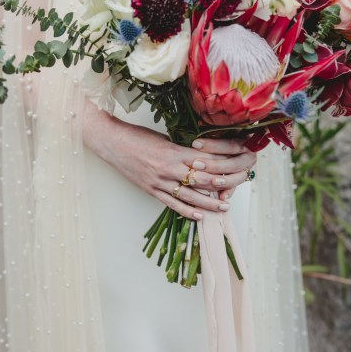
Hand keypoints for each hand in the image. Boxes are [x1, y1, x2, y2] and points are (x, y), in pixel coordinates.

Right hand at [82, 101, 253, 220]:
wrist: (113, 142)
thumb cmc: (137, 137)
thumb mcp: (164, 138)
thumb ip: (182, 149)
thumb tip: (200, 155)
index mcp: (175, 151)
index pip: (206, 160)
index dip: (223, 164)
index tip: (237, 166)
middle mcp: (170, 167)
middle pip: (203, 179)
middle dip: (222, 186)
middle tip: (236, 190)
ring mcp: (160, 181)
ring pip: (190, 195)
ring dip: (209, 203)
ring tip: (223, 207)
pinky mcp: (151, 190)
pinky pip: (172, 203)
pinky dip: (187, 210)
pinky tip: (198, 215)